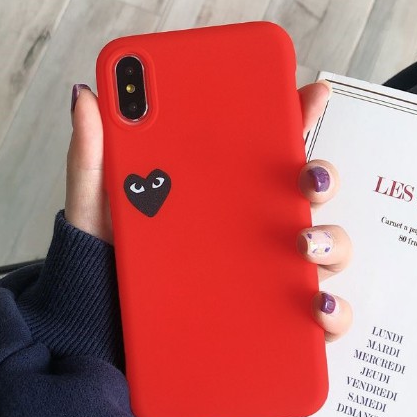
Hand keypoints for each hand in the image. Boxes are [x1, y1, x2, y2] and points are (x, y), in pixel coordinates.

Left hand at [65, 81, 351, 341]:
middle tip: (307, 175)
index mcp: (217, 189)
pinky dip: (331, 312)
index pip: (264, 146)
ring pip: (323, 248)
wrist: (99, 324)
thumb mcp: (97, 204)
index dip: (293, 115)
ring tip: (303, 242)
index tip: (311, 92)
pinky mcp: (269, 317)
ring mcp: (264, 271)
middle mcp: (250, 226)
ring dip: (330, 240)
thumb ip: (93, 154)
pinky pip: (315, 316)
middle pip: (304, 193)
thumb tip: (86, 97)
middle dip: (320, 176)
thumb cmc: (107, 259)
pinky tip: (315, 307)